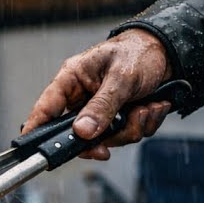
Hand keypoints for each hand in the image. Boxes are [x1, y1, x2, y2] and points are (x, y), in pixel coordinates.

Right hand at [20, 29, 173, 159]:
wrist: (169, 52)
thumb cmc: (139, 53)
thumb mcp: (121, 78)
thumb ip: (102, 106)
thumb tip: (82, 132)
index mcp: (73, 79)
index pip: (47, 108)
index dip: (36, 128)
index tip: (34, 149)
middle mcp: (83, 97)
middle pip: (80, 133)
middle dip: (106, 136)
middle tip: (114, 139)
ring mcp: (101, 109)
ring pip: (108, 138)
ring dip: (132, 128)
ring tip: (146, 108)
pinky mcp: (119, 116)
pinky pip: (127, 134)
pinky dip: (145, 124)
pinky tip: (153, 106)